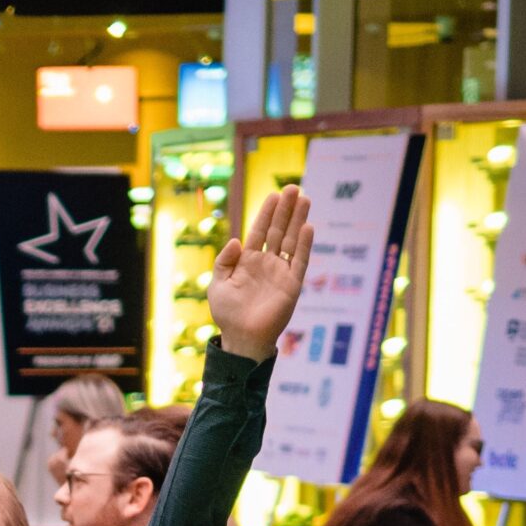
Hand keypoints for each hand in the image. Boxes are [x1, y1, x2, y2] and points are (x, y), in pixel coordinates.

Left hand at [205, 185, 313, 363]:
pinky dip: (303, 245)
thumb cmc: (227, 314)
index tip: (274, 195)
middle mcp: (266, 263)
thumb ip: (224, 261)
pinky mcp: (292, 285)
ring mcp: (280, 272)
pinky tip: (308, 227)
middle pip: (278, 230)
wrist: (241, 338)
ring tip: (305, 199)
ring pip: (291, 240)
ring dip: (298, 220)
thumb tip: (236, 240)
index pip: (259, 231)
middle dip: (285, 209)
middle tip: (293, 188)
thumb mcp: (218, 284)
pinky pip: (299, 261)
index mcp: (248, 261)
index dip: (266, 213)